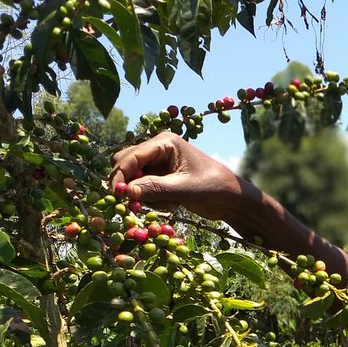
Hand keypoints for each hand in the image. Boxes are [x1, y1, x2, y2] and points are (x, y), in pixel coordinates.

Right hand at [111, 132, 243, 221]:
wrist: (231, 198)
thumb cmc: (213, 187)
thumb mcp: (183, 189)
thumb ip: (154, 189)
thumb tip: (125, 192)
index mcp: (164, 142)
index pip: (131, 156)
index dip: (120, 175)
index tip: (116, 195)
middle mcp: (157, 149)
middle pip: (126, 164)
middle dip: (128, 184)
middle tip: (134, 204)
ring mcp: (158, 163)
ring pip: (133, 179)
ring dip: (141, 194)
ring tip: (166, 202)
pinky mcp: (160, 177)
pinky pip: (143, 188)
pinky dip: (150, 198)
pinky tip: (170, 202)